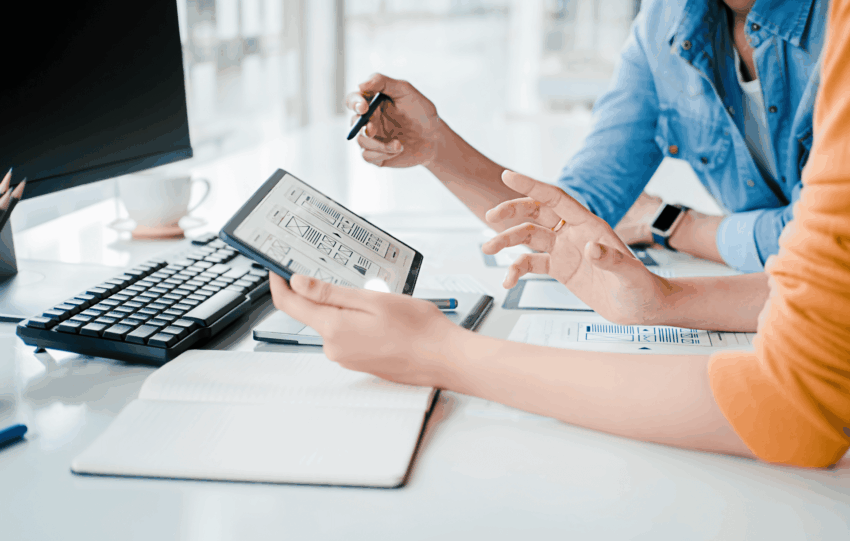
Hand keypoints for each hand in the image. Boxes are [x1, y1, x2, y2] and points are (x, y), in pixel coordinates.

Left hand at [269, 274, 459, 386]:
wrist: (444, 358)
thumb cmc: (417, 329)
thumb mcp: (372, 300)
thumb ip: (331, 293)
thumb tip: (297, 284)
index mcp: (334, 330)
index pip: (290, 305)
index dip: (279, 283)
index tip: (276, 267)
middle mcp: (335, 348)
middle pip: (312, 313)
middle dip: (319, 292)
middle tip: (340, 272)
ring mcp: (346, 358)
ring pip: (332, 324)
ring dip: (343, 307)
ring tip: (374, 297)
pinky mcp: (358, 362)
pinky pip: (346, 335)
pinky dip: (354, 321)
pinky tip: (379, 316)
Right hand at [345, 73, 443, 167]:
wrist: (435, 138)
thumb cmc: (421, 112)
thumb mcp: (406, 91)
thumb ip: (383, 82)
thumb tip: (360, 85)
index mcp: (373, 103)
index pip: (354, 100)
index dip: (354, 102)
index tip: (364, 107)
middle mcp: (369, 120)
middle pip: (353, 122)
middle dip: (362, 126)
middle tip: (373, 129)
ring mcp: (372, 139)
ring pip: (360, 141)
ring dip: (378, 143)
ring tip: (399, 144)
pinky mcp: (377, 155)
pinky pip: (367, 156)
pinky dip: (381, 154)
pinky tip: (398, 149)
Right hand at [482, 171, 673, 324]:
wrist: (642, 308)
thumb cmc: (642, 288)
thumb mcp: (629, 275)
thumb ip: (611, 260)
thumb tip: (590, 249)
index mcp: (590, 225)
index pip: (556, 198)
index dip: (531, 185)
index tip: (508, 175)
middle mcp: (574, 233)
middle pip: (536, 213)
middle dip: (511, 212)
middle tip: (490, 216)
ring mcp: (565, 250)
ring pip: (528, 237)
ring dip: (506, 241)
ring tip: (487, 249)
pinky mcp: (561, 269)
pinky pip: (531, 264)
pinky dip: (516, 270)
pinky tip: (508, 281)